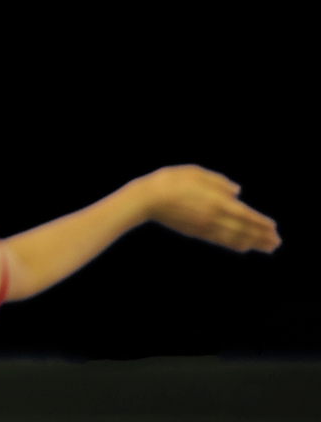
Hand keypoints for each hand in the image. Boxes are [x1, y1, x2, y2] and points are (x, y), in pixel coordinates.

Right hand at [130, 165, 279, 252]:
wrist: (146, 199)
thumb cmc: (170, 181)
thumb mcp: (196, 173)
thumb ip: (219, 182)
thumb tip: (236, 192)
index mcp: (216, 201)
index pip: (245, 215)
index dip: (260, 223)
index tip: (273, 228)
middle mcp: (213, 217)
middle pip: (243, 230)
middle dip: (261, 236)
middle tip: (276, 243)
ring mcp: (204, 227)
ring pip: (233, 238)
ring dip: (251, 243)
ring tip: (265, 248)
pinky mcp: (195, 232)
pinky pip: (220, 240)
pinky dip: (234, 244)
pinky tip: (242, 246)